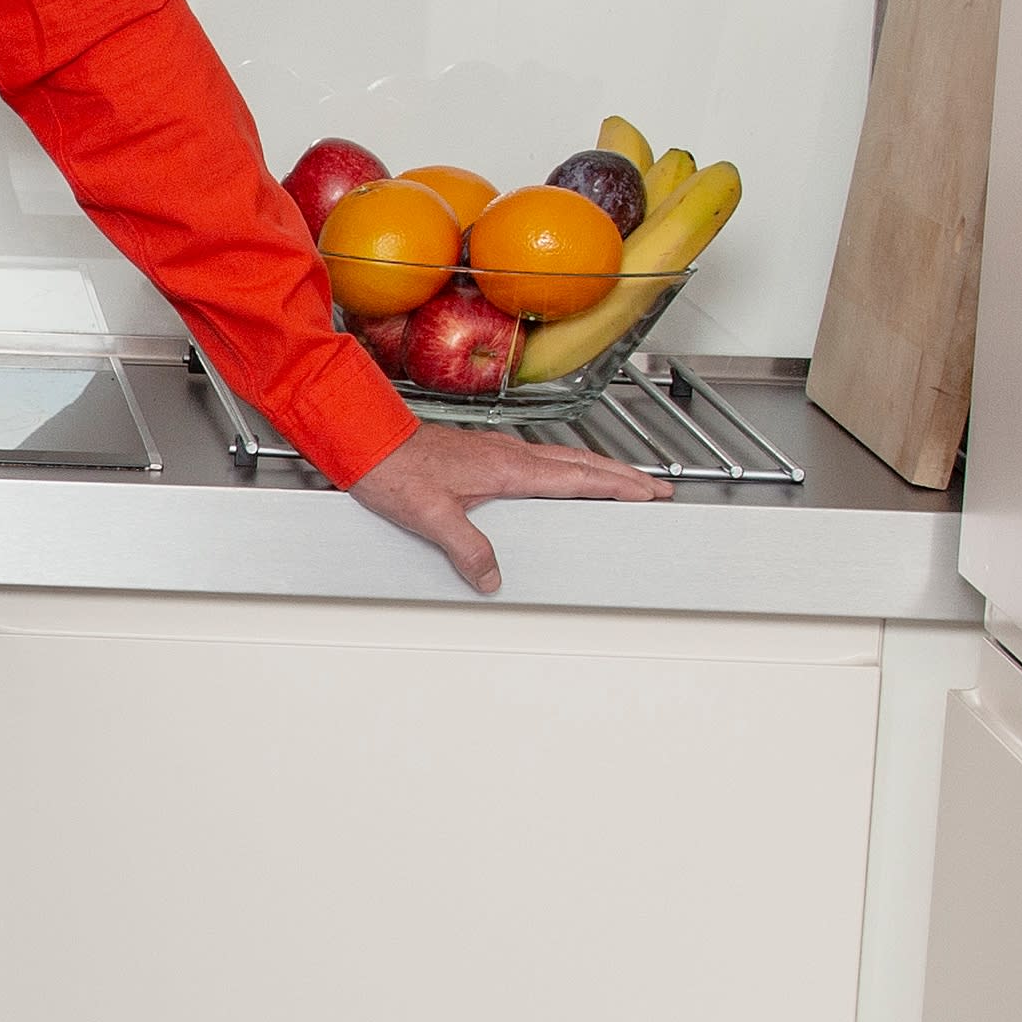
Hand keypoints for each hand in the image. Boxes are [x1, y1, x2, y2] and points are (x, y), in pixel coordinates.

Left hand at [342, 416, 671, 595]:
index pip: (577, 477)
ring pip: (562, 459)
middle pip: (580, 464)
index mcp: (507, 468)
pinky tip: (561, 480)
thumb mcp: (431, 518)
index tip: (649, 492)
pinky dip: (567, 469)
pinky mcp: (482, 454)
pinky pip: (541, 461)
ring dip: (597, 470)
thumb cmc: (394, 472)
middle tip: (654, 488)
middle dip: (622, 476)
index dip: (617, 486)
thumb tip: (492, 578)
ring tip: (622, 484)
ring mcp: (496, 452)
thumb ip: (467, 549)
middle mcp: (508, 455)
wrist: (367, 443)